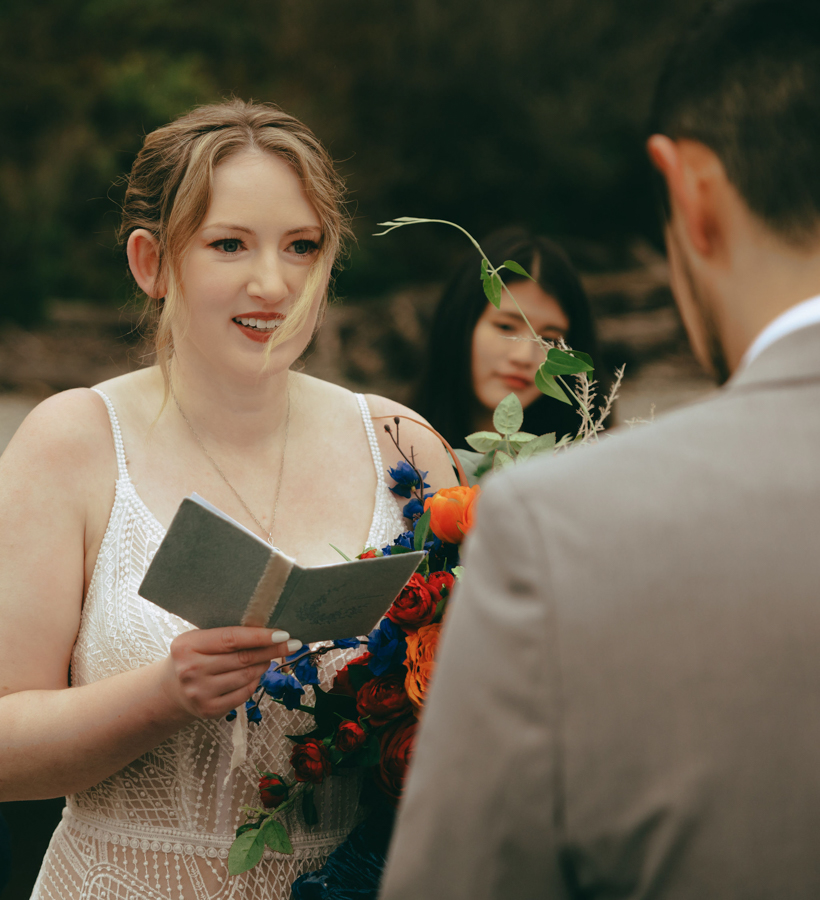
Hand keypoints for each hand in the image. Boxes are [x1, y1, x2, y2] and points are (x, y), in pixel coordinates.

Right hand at [159, 627, 300, 720]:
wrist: (170, 690)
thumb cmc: (192, 657)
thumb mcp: (199, 640)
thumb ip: (226, 636)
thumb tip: (269, 631)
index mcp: (187, 645)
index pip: (231, 638)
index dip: (260, 636)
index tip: (283, 633)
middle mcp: (191, 670)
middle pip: (243, 658)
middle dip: (271, 650)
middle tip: (290, 644)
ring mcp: (199, 693)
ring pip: (246, 676)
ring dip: (264, 666)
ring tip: (268, 658)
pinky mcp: (208, 710)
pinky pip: (243, 694)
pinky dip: (255, 682)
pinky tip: (256, 675)